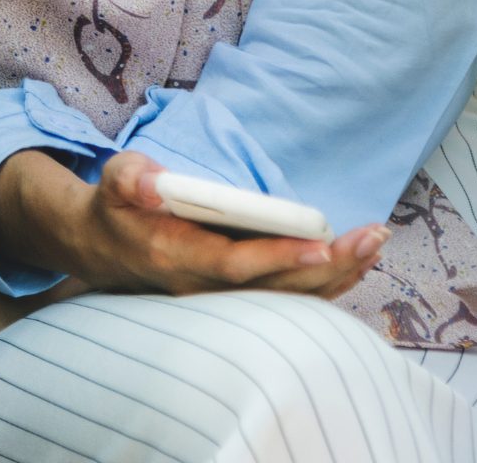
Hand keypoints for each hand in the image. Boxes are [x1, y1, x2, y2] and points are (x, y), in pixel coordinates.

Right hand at [0, 148, 387, 298]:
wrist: (101, 248)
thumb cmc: (115, 205)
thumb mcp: (114, 179)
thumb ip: (130, 178)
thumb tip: (147, 180)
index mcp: (174, 255)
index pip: (234, 264)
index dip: (279, 258)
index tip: (322, 244)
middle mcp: (201, 287)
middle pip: (274, 287)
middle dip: (328, 265)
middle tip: (372, 238)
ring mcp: (219, 298)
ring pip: (285, 297)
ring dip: (336, 274)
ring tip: (375, 244)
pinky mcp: (232, 297)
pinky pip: (285, 297)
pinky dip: (324, 282)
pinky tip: (356, 263)